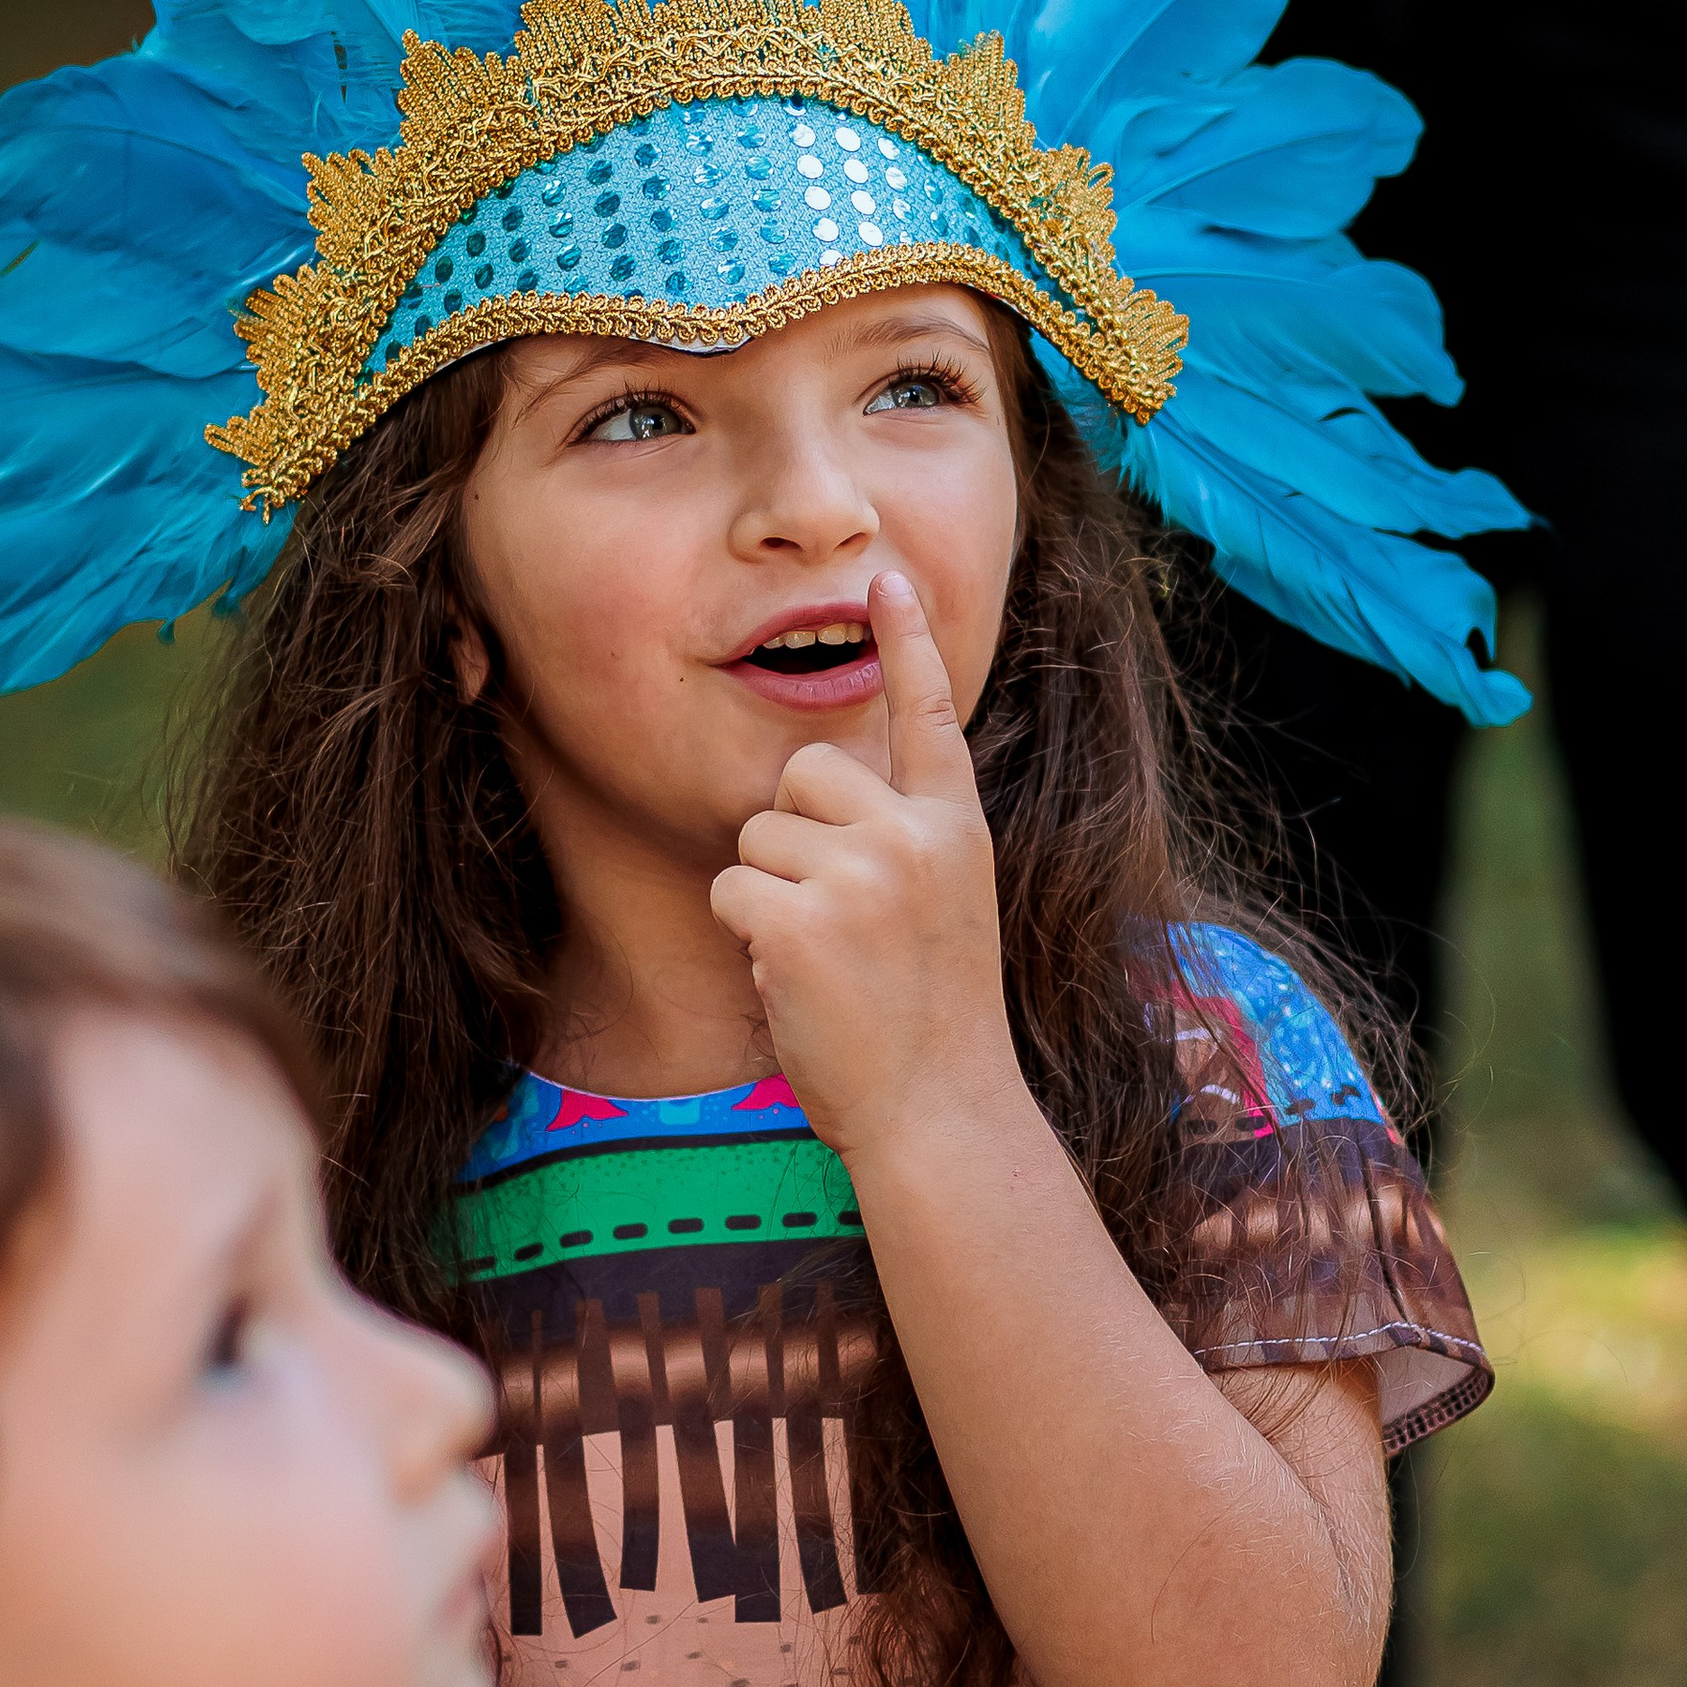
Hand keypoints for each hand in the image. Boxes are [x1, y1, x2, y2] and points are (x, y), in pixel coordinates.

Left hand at [709, 572, 1025, 1162]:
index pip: (930, 715)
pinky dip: (746, 933)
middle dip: (793, 834)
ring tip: (826, 960)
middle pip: (803, 772)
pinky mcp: (805, 919)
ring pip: (757, 834)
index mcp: (955, 828)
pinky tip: (797, 979)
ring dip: (768, 894)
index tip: (884, 575)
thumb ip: (901, 841)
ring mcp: (862, 875)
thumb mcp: (944, 908)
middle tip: (837, 918)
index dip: (907, 641)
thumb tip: (817, 792)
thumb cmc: (933, 1020)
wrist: (943, 1112)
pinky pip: (731, 887)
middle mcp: (914, 836)